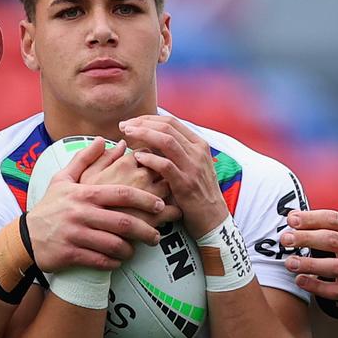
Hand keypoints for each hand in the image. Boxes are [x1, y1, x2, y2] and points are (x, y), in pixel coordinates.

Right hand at [26, 137, 163, 272]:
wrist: (26, 236)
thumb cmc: (50, 205)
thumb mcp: (63, 179)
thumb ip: (85, 159)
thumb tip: (103, 138)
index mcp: (85, 193)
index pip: (122, 194)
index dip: (145, 199)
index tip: (160, 205)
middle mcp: (81, 213)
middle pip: (124, 221)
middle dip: (146, 230)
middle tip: (157, 236)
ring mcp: (76, 234)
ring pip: (114, 244)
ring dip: (131, 249)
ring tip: (138, 249)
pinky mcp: (71, 253)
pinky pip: (101, 261)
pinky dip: (114, 263)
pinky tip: (118, 260)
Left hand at [119, 115, 228, 238]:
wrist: (213, 219)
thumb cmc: (196, 192)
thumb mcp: (189, 165)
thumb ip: (174, 151)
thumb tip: (149, 136)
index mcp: (198, 144)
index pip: (171, 121)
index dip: (148, 119)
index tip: (130, 122)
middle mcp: (197, 151)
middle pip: (167, 127)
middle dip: (142, 123)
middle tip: (123, 126)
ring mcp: (193, 167)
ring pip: (167, 141)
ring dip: (144, 135)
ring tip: (127, 135)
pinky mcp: (186, 184)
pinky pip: (166, 166)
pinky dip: (150, 159)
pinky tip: (137, 157)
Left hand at [281, 209, 337, 305]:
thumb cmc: (335, 246)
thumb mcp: (328, 231)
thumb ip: (310, 223)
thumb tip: (291, 216)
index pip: (333, 219)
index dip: (310, 218)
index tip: (290, 220)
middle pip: (332, 240)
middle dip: (306, 239)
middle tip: (285, 240)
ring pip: (336, 267)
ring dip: (310, 264)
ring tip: (289, 263)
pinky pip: (337, 290)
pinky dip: (317, 286)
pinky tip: (299, 280)